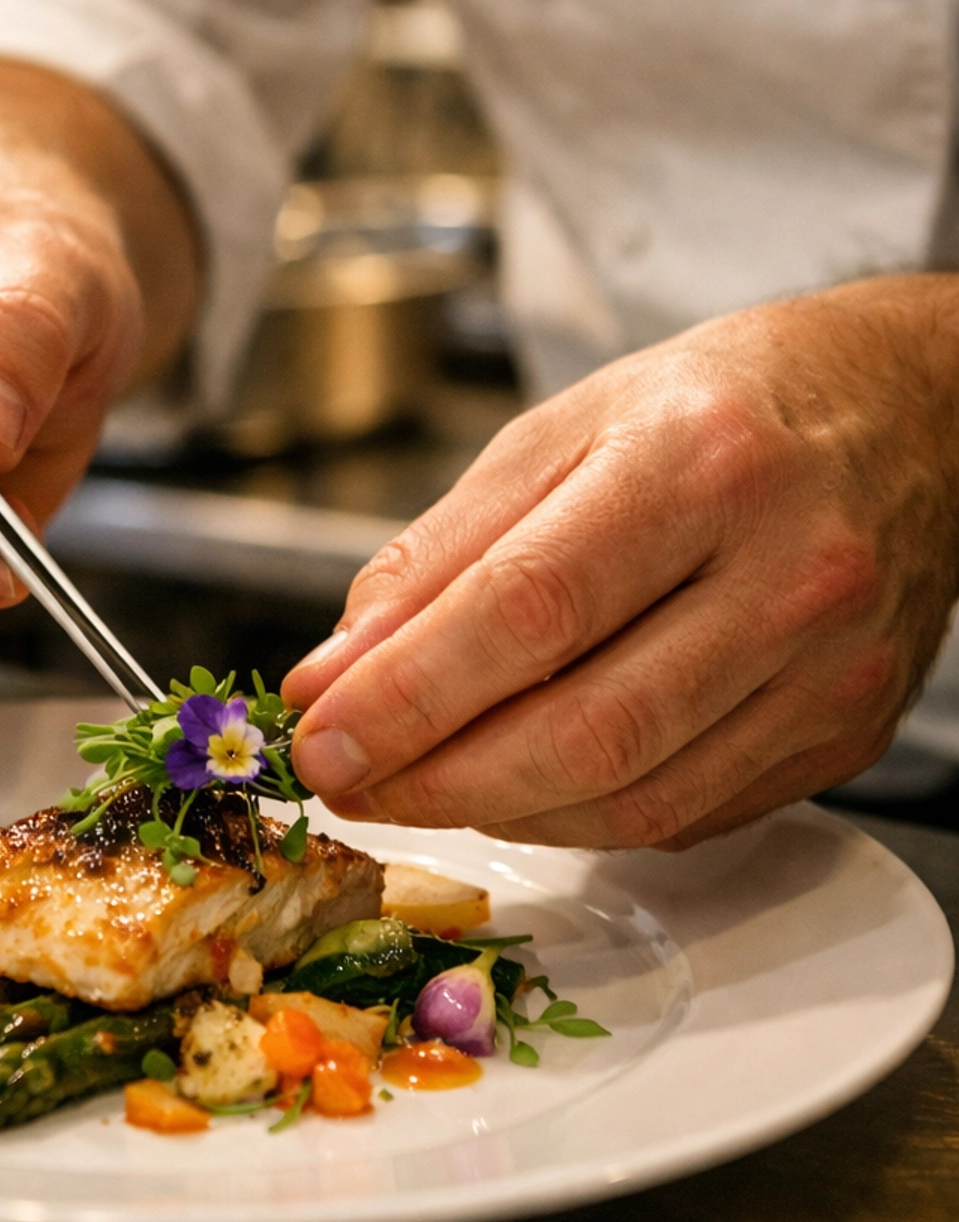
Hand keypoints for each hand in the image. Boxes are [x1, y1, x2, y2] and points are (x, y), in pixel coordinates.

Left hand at [283, 280, 958, 848]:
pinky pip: (688, 812)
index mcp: (701, 461)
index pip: (529, 610)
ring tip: (418, 783)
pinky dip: (581, 815)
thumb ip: (440, 553)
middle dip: (437, 777)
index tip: (321, 735)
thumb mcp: (562, 429)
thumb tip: (337, 669)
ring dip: (498, 811)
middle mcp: (787, 569)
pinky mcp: (847, 733)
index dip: (410, 693)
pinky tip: (523, 784)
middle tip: (349, 780)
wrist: (909, 412)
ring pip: (636, 796)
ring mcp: (829, 666)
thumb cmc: (726, 406)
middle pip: (586, 728)